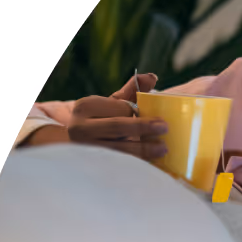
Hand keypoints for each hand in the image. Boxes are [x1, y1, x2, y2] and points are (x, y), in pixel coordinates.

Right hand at [30, 74, 168, 159]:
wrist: (76, 143)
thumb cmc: (100, 120)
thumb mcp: (111, 103)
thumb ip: (131, 90)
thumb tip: (152, 77)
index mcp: (85, 106)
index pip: (118, 109)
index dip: (139, 115)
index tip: (158, 120)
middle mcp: (79, 127)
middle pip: (116, 127)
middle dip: (142, 127)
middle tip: (165, 128)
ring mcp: (83, 147)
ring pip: (117, 148)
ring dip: (142, 149)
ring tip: (162, 149)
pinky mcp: (90, 164)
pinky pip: (116, 165)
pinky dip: (135, 164)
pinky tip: (150, 164)